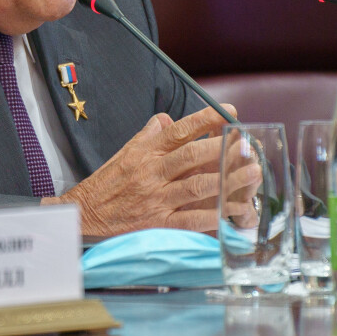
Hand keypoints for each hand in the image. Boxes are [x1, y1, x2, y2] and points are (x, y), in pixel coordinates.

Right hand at [46, 105, 257, 234]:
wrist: (83, 216)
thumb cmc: (104, 185)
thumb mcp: (124, 154)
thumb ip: (148, 137)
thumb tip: (166, 119)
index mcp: (145, 152)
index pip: (179, 131)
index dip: (206, 119)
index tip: (229, 112)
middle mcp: (152, 172)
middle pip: (192, 156)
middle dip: (223, 148)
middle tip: (248, 144)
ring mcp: (156, 199)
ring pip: (198, 186)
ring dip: (229, 180)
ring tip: (253, 173)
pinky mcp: (158, 223)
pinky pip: (191, 219)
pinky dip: (215, 215)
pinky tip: (235, 212)